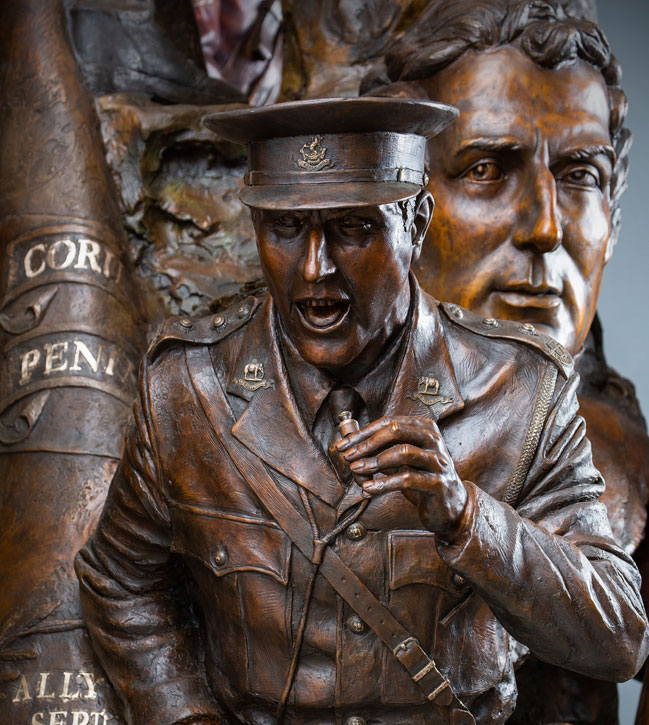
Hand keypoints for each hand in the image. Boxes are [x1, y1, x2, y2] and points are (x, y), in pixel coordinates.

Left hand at [335, 415, 467, 539]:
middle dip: (367, 443)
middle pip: (396, 431)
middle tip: (349, 456)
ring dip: (375, 461)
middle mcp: (433, 440)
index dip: (363, 433)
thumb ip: (381, 451)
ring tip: (357, 470)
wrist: (449, 506)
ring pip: (403, 452)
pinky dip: (384, 483)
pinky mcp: (438, 483)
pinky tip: (369, 488)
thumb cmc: (422, 479)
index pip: (389, 422)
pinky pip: (407, 479)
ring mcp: (438, 461)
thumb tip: (350, 448)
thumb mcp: (401, 461)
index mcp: (424, 428)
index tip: (344, 444)